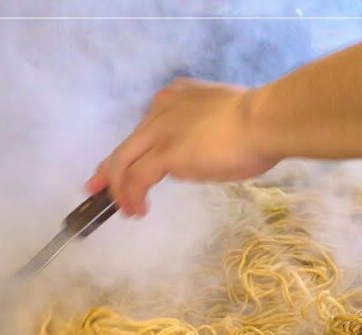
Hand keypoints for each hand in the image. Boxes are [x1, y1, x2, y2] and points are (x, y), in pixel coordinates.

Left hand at [86, 79, 279, 216]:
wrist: (265, 121)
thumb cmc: (258, 124)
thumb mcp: (224, 119)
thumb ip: (204, 131)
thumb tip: (199, 153)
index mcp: (176, 97)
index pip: (143, 128)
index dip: (129, 150)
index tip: (120, 167)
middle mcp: (162, 110)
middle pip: (125, 145)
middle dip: (108, 171)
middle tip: (96, 189)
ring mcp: (161, 131)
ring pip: (124, 162)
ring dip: (121, 190)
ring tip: (126, 210)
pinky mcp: (165, 153)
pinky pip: (137, 179)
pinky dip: (132, 196)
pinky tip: (139, 210)